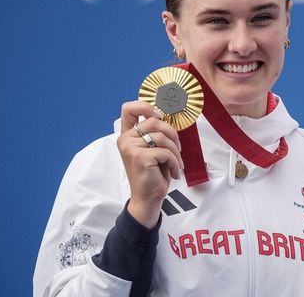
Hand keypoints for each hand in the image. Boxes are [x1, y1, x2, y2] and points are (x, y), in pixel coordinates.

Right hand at [117, 101, 182, 227]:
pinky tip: (173, 172)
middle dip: (172, 133)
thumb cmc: (153, 173)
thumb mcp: (154, 149)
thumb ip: (155, 133)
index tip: (160, 115)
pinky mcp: (139, 157)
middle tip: (178, 148)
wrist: (148, 197)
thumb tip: (168, 115)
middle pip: (154, 120)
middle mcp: (125, 139)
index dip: (146, 106)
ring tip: (176, 163)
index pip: (129, 109)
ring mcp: (130, 148)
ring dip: (176, 151)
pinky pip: (165, 152)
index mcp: (128, 135)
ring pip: (162, 137)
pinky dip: (174, 162)